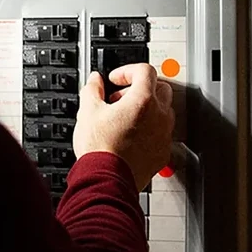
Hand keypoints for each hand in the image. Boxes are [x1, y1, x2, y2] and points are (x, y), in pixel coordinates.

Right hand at [72, 63, 175, 190]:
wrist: (106, 180)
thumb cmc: (100, 150)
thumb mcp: (88, 111)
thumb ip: (92, 89)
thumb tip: (95, 81)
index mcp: (143, 100)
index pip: (144, 70)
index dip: (127, 71)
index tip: (115, 79)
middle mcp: (159, 115)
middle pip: (160, 88)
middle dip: (140, 88)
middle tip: (121, 97)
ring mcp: (163, 135)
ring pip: (164, 112)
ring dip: (147, 109)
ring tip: (125, 117)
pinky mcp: (162, 152)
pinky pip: (161, 134)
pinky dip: (149, 130)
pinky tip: (131, 136)